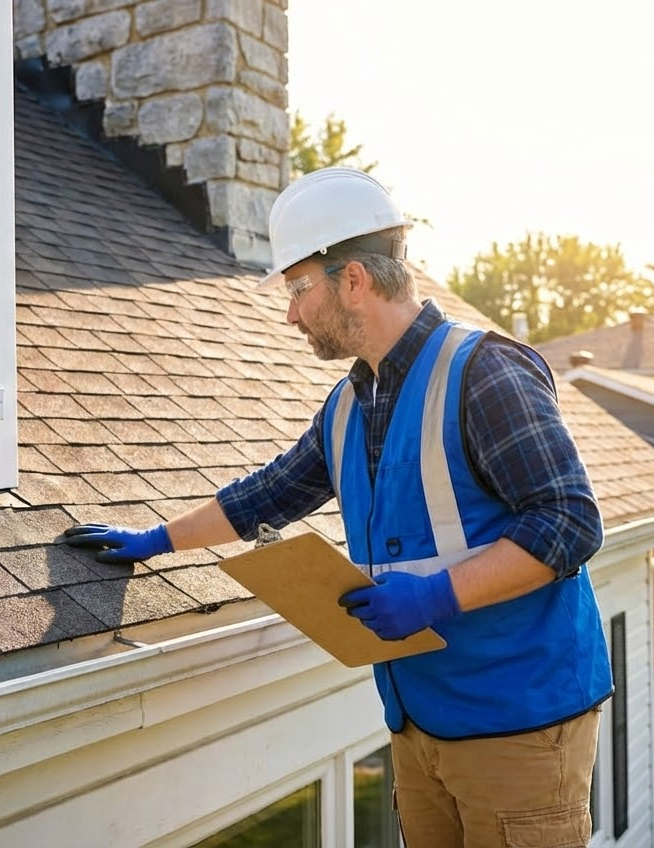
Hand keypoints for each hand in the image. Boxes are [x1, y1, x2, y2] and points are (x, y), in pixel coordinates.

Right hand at [64, 523, 173, 563]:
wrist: (152, 539)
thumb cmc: (140, 549)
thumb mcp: (126, 554)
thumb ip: (112, 555)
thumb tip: (97, 557)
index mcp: (110, 537)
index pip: (90, 538)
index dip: (78, 540)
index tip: (67, 541)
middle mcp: (110, 530)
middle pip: (90, 529)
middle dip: (77, 531)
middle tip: (65, 533)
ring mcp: (114, 528)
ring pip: (94, 525)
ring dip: (83, 526)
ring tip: (73, 528)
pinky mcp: (117, 529)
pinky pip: (100, 525)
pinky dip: (92, 525)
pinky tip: (91, 527)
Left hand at [339, 569, 460, 639]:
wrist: (431, 599)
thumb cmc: (413, 586)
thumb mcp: (392, 577)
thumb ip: (377, 582)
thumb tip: (366, 586)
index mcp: (377, 595)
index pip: (354, 599)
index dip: (346, 600)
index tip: (342, 601)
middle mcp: (380, 611)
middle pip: (358, 613)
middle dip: (354, 610)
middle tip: (354, 608)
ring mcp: (387, 623)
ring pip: (368, 624)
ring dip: (366, 619)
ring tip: (369, 615)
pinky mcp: (395, 633)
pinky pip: (380, 633)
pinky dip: (378, 628)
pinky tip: (380, 623)